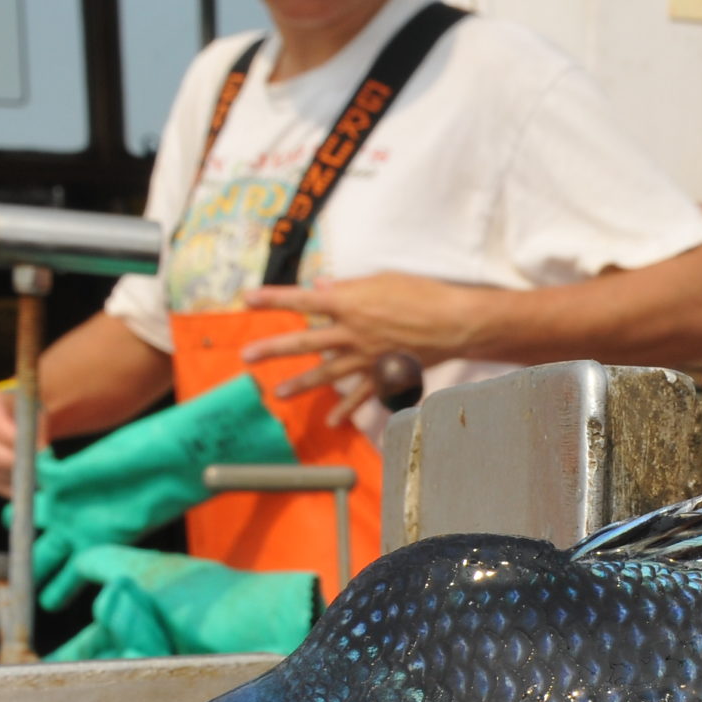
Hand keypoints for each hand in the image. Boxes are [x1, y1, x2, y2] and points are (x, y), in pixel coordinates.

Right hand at [0, 383, 44, 493]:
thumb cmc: (21, 412)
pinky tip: (21, 488)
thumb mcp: (30, 412)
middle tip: (35, 474)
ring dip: (9, 478)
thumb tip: (40, 454)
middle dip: (12, 465)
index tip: (38, 453)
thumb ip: (34, 429)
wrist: (3, 413)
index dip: (16, 442)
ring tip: (32, 482)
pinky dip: (3, 486)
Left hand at [241, 275, 494, 422]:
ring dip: (300, 385)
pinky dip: (347, 409)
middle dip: (273, 349)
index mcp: (349, 303)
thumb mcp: (382, 281)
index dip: (274, 299)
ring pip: (326, 374)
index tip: (247, 299)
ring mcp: (366, 357)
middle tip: (246, 357)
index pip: (303, 300)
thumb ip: (348, 288)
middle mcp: (352, 332)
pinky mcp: (383, 374)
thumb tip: (320, 288)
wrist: (455, 322)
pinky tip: (332, 420)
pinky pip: (361, 395)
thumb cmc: (421, 294)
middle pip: (305, 342)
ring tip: (277, 393)